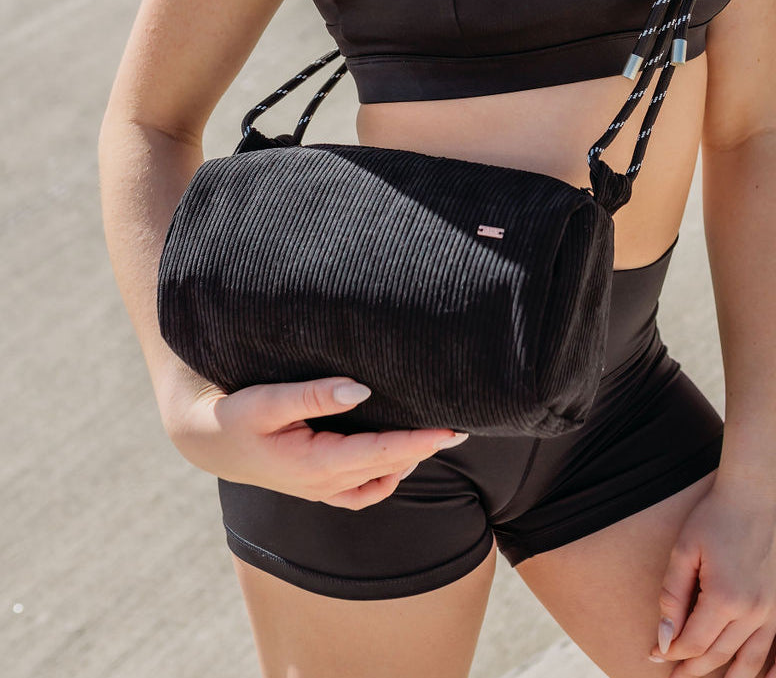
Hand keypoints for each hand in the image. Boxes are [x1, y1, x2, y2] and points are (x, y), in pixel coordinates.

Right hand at [162, 373, 469, 506]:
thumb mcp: (269, 400)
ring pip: (378, 484)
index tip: (453, 429)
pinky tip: (398, 458)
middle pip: (388, 468)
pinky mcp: (317, 486)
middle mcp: (323, 483)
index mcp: (315, 463)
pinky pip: (362, 491)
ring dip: (408, 463)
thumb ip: (315, 396)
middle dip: (425, 449)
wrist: (208, 440)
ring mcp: (321, 489)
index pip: (382, 454)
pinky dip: (386, 477)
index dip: (421, 442)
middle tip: (460, 426)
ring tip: (435, 437)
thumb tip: (362, 390)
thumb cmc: (236, 413)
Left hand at [648, 473, 775, 675]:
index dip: (671, 653)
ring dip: (734, 677)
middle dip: (694, 669)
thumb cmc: (716, 514)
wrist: (760, 487)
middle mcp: (754, 610)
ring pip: (755, 659)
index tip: (655, 657)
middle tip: (677, 677)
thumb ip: (672, 597)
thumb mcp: (685, 549)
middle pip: (720, 655)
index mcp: (724, 598)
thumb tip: (663, 641)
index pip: (693, 642)